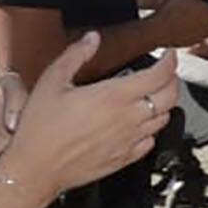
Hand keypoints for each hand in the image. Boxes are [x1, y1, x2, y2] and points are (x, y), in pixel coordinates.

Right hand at [0, 34, 177, 198]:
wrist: (35, 169)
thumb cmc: (40, 128)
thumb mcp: (52, 81)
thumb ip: (76, 55)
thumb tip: (92, 38)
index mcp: (114, 96)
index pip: (159, 75)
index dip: (170, 62)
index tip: (169, 55)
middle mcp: (128, 119)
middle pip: (170, 97)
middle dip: (172, 80)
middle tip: (165, 73)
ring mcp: (128, 141)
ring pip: (163, 119)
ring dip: (163, 104)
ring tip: (153, 95)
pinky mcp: (124, 159)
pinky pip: (150, 142)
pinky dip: (151, 130)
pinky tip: (140, 124)